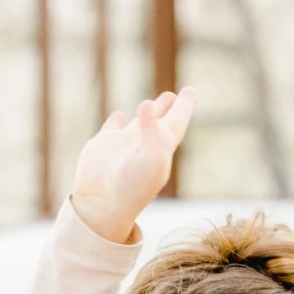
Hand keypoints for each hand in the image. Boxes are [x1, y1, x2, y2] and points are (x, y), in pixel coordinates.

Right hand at [70, 87, 196, 242]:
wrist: (103, 204)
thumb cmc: (131, 185)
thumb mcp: (150, 157)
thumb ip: (151, 130)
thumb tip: (147, 104)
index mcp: (162, 147)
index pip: (176, 122)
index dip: (184, 106)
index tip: (191, 89)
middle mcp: (144, 144)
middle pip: (161, 122)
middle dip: (169, 108)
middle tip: (176, 94)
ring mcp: (123, 145)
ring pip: (137, 124)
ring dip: (146, 113)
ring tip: (151, 102)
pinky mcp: (103, 146)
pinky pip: (111, 128)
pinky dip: (115, 120)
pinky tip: (118, 114)